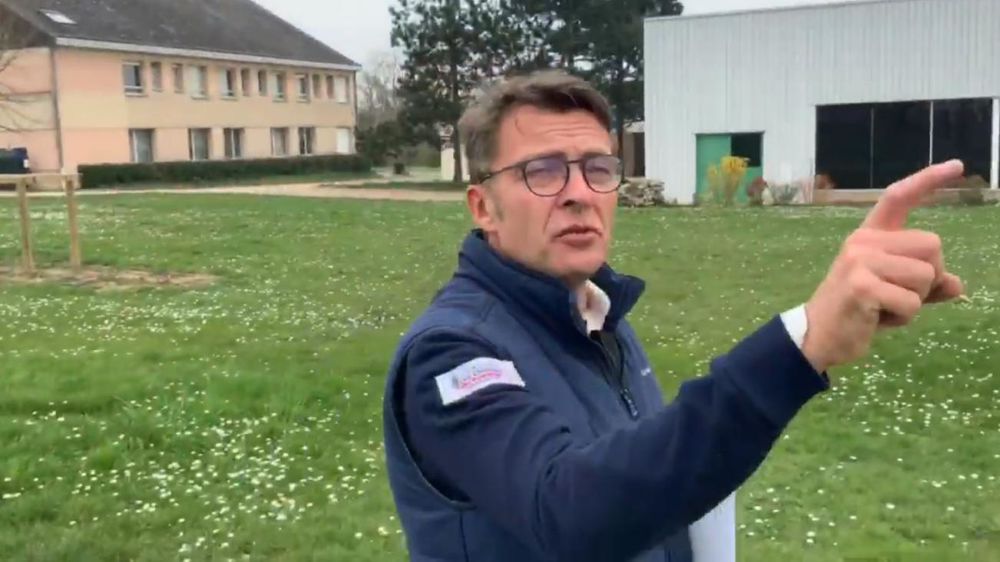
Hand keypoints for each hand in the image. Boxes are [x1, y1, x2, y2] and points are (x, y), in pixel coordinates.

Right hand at [801, 160, 965, 372]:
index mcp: (871, 236)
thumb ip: (926, 285)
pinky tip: (877, 319)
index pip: (899, 197)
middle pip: (933, 246)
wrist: (818, 336)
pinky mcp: (861, 285)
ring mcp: (860, 260)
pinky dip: (903, 318)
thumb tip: (957, 286)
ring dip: (916, 301)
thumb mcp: (896, 293)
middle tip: (898, 295)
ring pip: (927, 275)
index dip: (928, 180)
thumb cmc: (858, 312)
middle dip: (929, 277)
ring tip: (885, 308)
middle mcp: (864, 240)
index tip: (957, 166)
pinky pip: (911, 302)